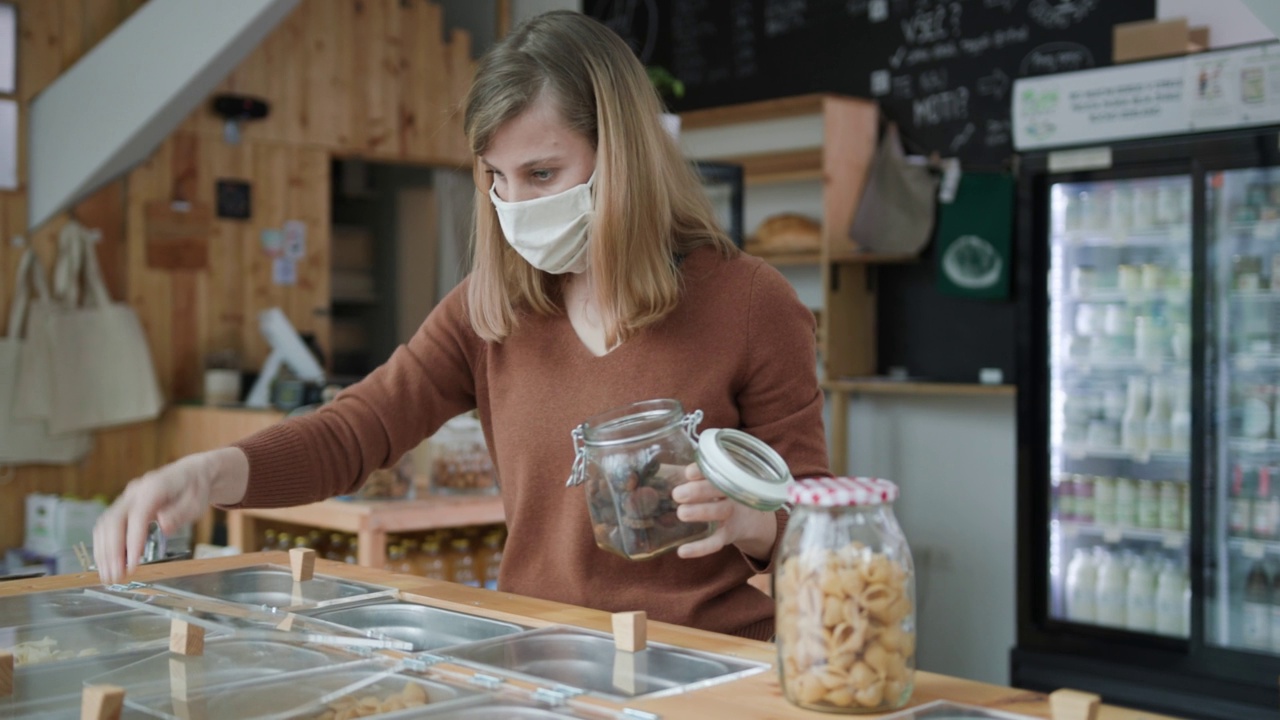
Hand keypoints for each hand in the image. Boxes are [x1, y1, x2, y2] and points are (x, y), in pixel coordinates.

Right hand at [92, 447, 248, 584]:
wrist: (190, 474)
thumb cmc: (194, 490)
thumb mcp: (196, 502)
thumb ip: (180, 513)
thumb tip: (164, 525)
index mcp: (153, 488)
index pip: (137, 516)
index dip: (133, 542)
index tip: (132, 565)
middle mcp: (134, 492)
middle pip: (114, 522)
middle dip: (112, 552)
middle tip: (115, 577)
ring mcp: (125, 499)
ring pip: (105, 525)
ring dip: (104, 552)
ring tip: (109, 576)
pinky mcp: (122, 507)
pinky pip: (106, 527)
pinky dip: (104, 546)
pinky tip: (108, 563)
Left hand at [670, 463, 777, 560]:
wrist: (750, 518)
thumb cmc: (720, 493)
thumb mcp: (711, 481)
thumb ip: (688, 475)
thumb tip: (657, 469)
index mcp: (725, 475)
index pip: (717, 470)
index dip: (703, 471)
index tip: (688, 473)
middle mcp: (731, 493)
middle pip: (719, 489)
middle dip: (698, 491)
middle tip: (677, 494)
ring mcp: (731, 514)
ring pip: (719, 512)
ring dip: (700, 512)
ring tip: (681, 513)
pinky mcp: (728, 535)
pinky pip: (715, 543)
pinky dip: (700, 548)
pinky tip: (682, 551)